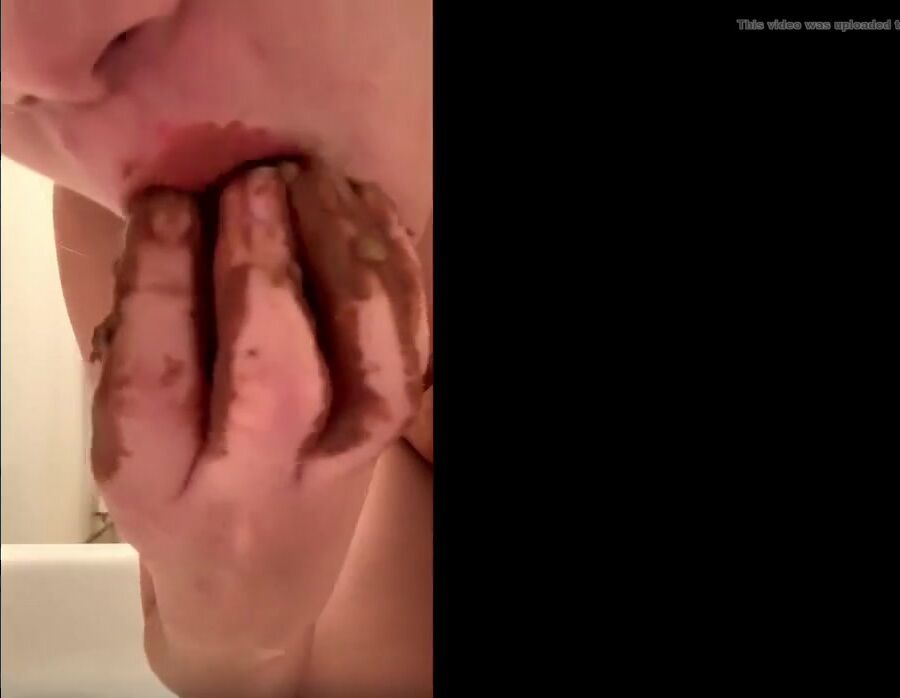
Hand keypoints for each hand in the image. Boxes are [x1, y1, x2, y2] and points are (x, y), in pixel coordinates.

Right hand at [90, 159, 428, 692]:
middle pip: (275, 380)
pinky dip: (397, 278)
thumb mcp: (127, 437)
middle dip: (264, 272)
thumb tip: (174, 223)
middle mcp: (253, 481)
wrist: (250, 590)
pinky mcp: (384, 443)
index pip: (155, 379)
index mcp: (157, 478)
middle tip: (253, 183)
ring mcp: (336, 465)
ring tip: (314, 183)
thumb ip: (143, 347)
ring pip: (369, 372)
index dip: (164, 283)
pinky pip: (412, 358)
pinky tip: (368, 214)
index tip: (169, 205)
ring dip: (346, 264)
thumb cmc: (177, 499)